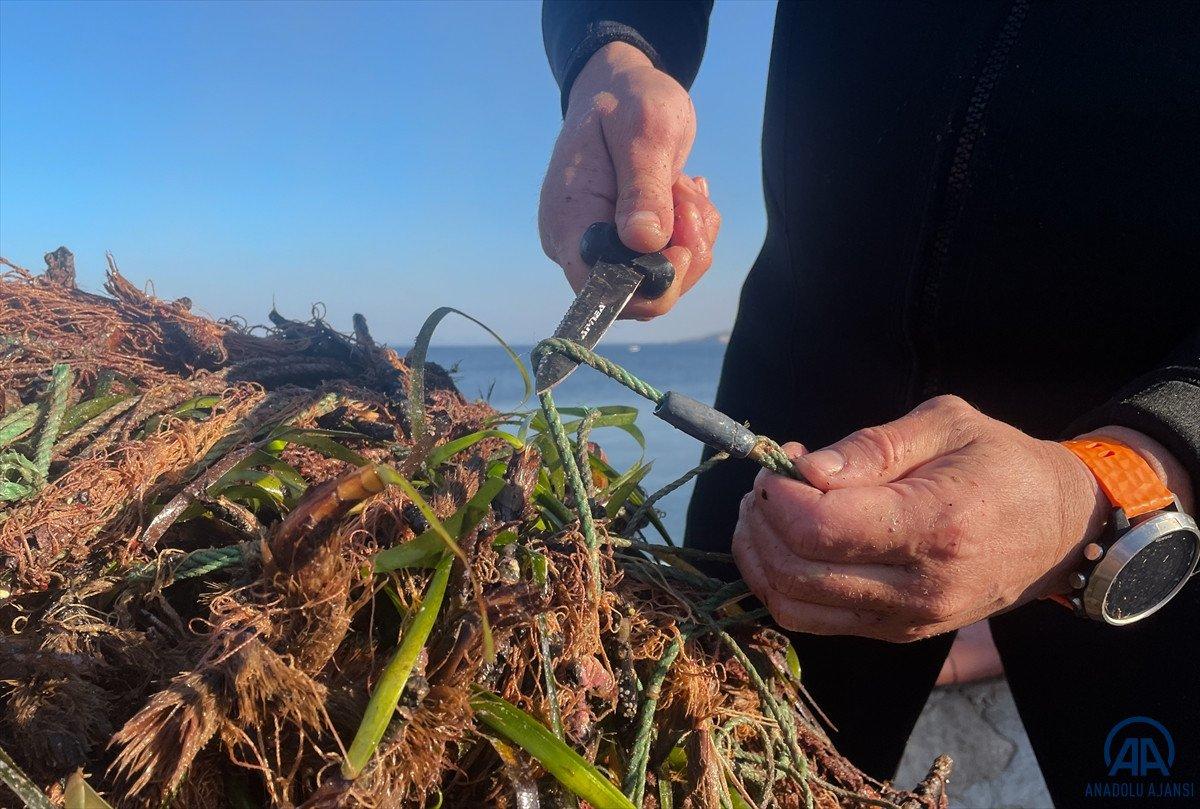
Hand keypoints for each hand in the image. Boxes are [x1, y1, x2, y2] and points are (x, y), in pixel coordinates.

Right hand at [539, 42, 720, 318]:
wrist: (618, 90)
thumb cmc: (626, 101)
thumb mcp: (643, 131)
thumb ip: (644, 187)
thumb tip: (645, 242)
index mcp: (570, 222)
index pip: (600, 291)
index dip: (649, 285)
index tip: (680, 245)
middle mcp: (577, 245)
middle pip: (638, 293)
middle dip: (680, 255)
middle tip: (687, 197)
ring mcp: (599, 247)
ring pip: (660, 281)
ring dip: (690, 239)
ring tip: (684, 186)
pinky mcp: (622, 245)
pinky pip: (667, 264)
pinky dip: (689, 235)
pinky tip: (682, 194)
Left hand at [733, 395, 1111, 641]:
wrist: (1061, 531)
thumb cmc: (1002, 464)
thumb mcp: (946, 423)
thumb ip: (871, 445)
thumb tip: (806, 470)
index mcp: (934, 526)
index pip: (819, 528)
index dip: (778, 495)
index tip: (778, 464)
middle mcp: (918, 586)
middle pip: (794, 572)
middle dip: (760, 522)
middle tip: (767, 483)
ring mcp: (906, 620)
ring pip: (792, 607)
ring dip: (760, 556)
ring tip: (769, 511)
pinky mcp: (895, 633)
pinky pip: (812, 620)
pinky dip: (782, 582)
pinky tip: (790, 541)